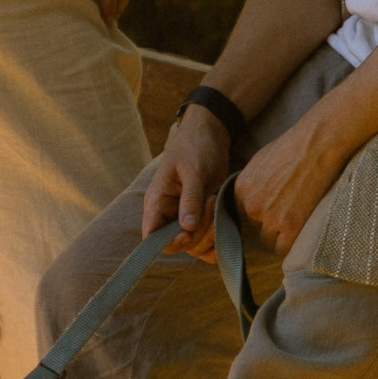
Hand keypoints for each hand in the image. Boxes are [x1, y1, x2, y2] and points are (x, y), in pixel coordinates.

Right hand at [142, 101, 231, 246]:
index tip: (188, 232)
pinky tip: (225, 228)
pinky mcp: (203, 217)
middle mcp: (169, 214)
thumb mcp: (193, 170)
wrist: (210, 134)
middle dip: (197, 233)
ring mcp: (187, 217)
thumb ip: (189, 199)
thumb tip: (187, 228)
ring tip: (217, 203)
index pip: (152, 236)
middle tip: (212, 203)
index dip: (168, 241)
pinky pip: (206, 240)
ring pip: (194, 244)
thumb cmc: (194, 146)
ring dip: (209, 233)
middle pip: (177, 243)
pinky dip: (216, 240)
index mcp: (158, 202)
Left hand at [233, 101, 354, 257]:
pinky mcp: (290, 226)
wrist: (317, 144)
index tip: (269, 216)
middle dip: (267, 227)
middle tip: (286, 218)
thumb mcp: (261, 161)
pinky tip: (300, 232)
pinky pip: (283, 249)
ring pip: (268, 242)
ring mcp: (270, 218)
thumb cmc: (294, 146)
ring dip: (280, 236)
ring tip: (296, 223)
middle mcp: (251, 206)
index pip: (241, 217)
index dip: (256, 218)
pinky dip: (291, 244)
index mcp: (241, 189)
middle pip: (253, 231)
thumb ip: (252, 184)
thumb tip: (251, 199)